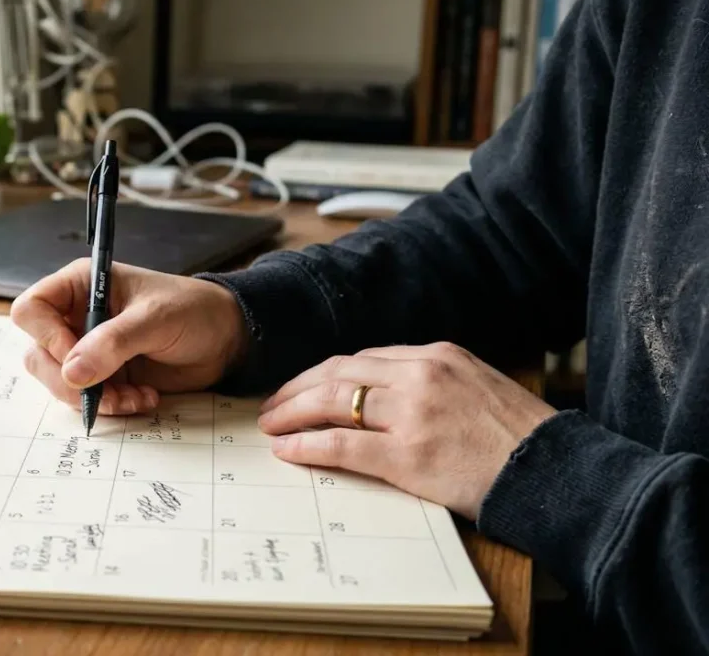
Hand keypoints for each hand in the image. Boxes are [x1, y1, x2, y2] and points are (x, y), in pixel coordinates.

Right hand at [11, 259, 246, 415]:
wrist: (225, 340)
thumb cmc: (193, 311)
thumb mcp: (155, 319)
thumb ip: (113, 343)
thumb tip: (72, 372)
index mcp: (80, 286)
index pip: (32, 310)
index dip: (47, 337)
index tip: (77, 358)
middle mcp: (76, 317)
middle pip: (38, 353)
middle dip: (69, 380)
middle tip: (104, 392)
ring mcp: (87, 349)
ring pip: (59, 381)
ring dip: (94, 398)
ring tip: (133, 397)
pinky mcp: (103, 376)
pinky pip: (87, 399)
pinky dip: (112, 406)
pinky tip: (143, 398)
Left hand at [258, 342, 556, 518]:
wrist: (555, 472)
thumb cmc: (520, 438)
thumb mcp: (478, 386)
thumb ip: (432, 383)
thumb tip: (385, 396)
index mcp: (438, 355)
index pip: (363, 358)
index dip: (325, 374)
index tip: (304, 386)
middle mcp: (421, 374)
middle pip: (338, 373)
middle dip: (298, 388)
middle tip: (272, 405)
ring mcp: (413, 412)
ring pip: (332, 402)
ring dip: (292, 413)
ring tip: (271, 425)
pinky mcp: (409, 454)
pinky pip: (342, 446)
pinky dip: (308, 446)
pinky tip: (288, 450)